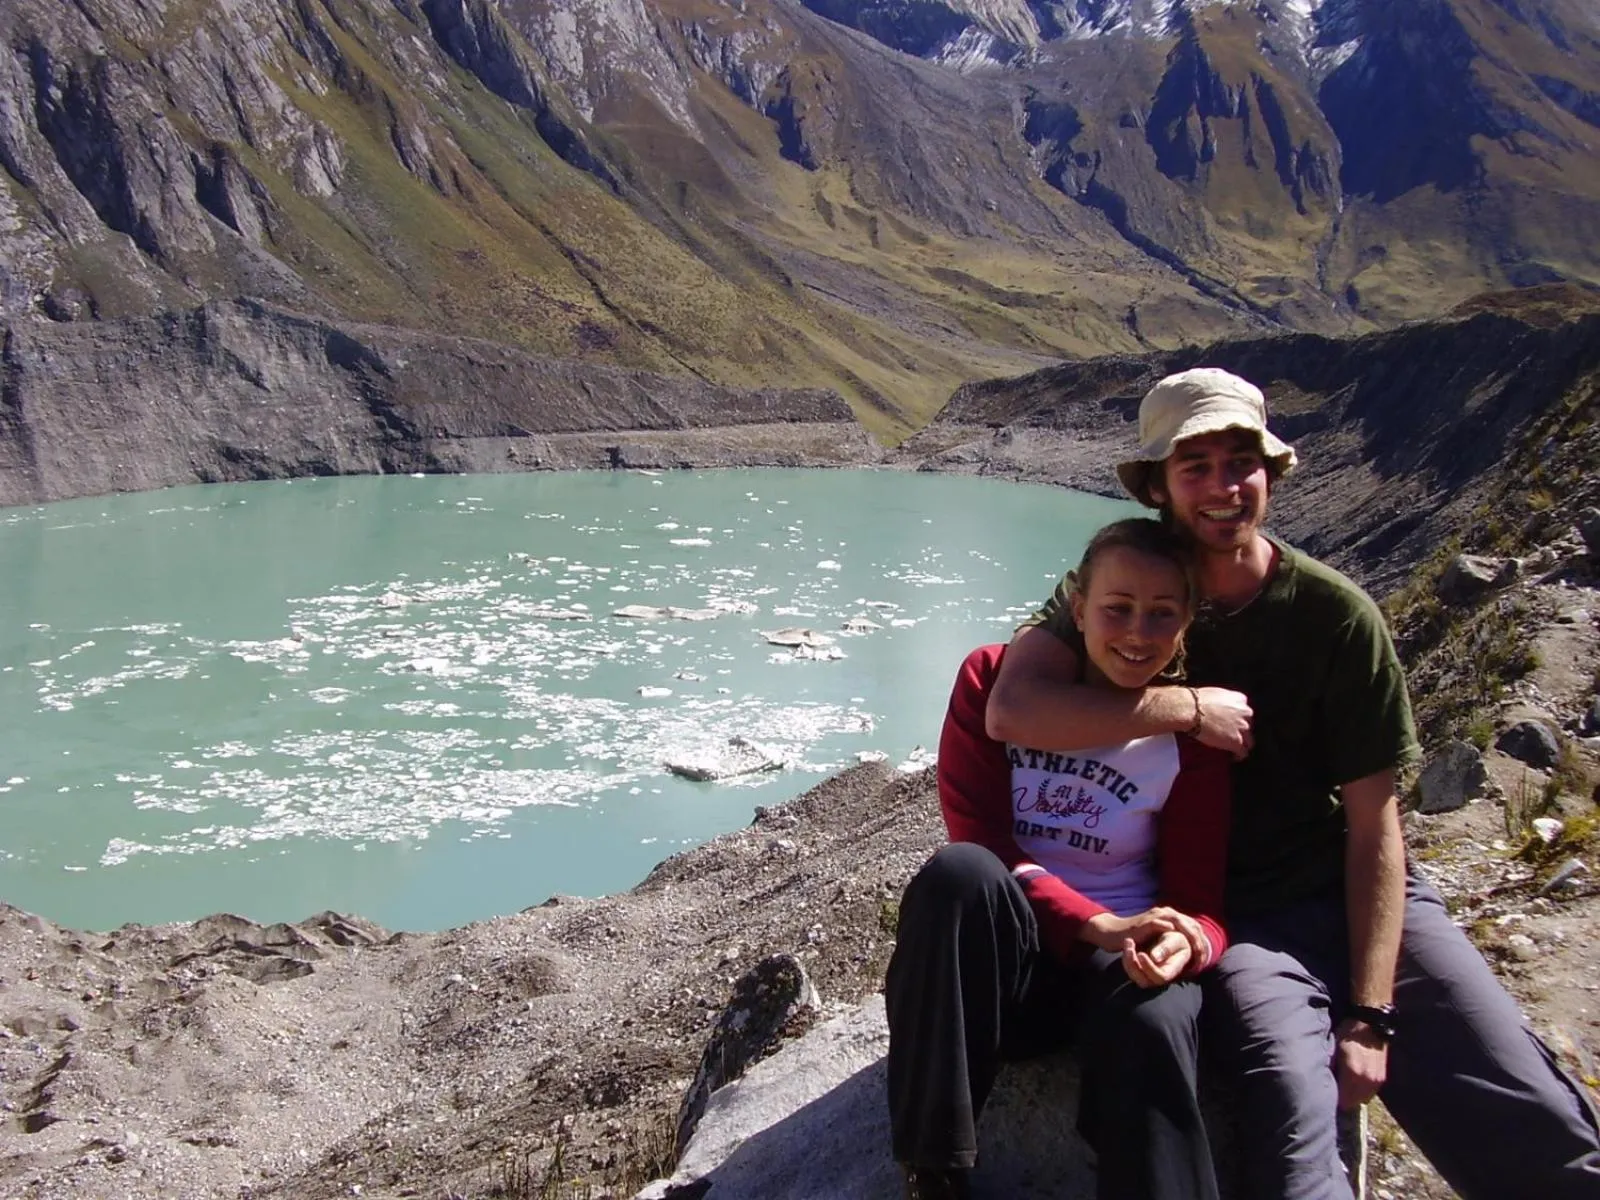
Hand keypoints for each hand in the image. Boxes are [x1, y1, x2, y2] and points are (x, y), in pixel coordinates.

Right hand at [1084, 907, 1209, 962]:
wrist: (1113, 932)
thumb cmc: (1135, 937)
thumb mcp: (1157, 937)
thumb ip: (1170, 937)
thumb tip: (1186, 947)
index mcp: (1170, 916)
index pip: (1194, 925)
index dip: (1202, 941)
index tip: (1206, 958)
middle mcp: (1165, 912)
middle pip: (1191, 923)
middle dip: (1200, 941)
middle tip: (1205, 958)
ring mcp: (1156, 916)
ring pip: (1180, 923)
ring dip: (1191, 938)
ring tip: (1197, 953)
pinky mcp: (1146, 922)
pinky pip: (1163, 925)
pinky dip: (1173, 934)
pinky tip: (1181, 946)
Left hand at [1121, 930, 1191, 986]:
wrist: (1168, 939)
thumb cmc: (1175, 940)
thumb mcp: (1175, 940)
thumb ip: (1167, 948)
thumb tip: (1154, 958)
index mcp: (1171, 970)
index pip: (1161, 977)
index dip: (1150, 968)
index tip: (1141, 954)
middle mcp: (1158, 976)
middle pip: (1144, 982)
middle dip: (1133, 966)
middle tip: (1129, 947)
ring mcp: (1147, 974)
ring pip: (1134, 976)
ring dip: (1128, 960)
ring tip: (1128, 941)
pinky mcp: (1138, 969)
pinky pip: (1129, 968)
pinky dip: (1126, 957)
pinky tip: (1128, 943)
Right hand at [1193, 686, 1253, 758]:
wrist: (1192, 710)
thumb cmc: (1197, 700)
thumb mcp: (1216, 694)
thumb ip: (1225, 700)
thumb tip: (1219, 706)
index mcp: (1240, 699)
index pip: (1245, 710)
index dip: (1238, 718)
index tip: (1232, 722)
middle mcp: (1245, 712)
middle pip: (1248, 725)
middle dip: (1241, 730)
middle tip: (1231, 735)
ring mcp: (1242, 727)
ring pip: (1249, 740)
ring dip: (1242, 744)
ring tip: (1235, 750)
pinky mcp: (1236, 741)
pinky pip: (1243, 752)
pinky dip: (1239, 755)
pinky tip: (1234, 757)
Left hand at [1334, 1018, 1388, 1108]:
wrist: (1370, 1025)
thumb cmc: (1349, 1034)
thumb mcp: (1334, 1047)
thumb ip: (1330, 1066)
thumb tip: (1325, 1079)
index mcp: (1354, 1074)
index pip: (1343, 1100)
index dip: (1334, 1099)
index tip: (1326, 1095)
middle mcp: (1367, 1081)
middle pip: (1353, 1102)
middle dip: (1343, 1099)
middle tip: (1334, 1091)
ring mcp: (1376, 1081)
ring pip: (1363, 1099)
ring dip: (1354, 1096)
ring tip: (1344, 1088)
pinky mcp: (1382, 1078)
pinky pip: (1370, 1092)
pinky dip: (1362, 1091)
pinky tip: (1355, 1083)